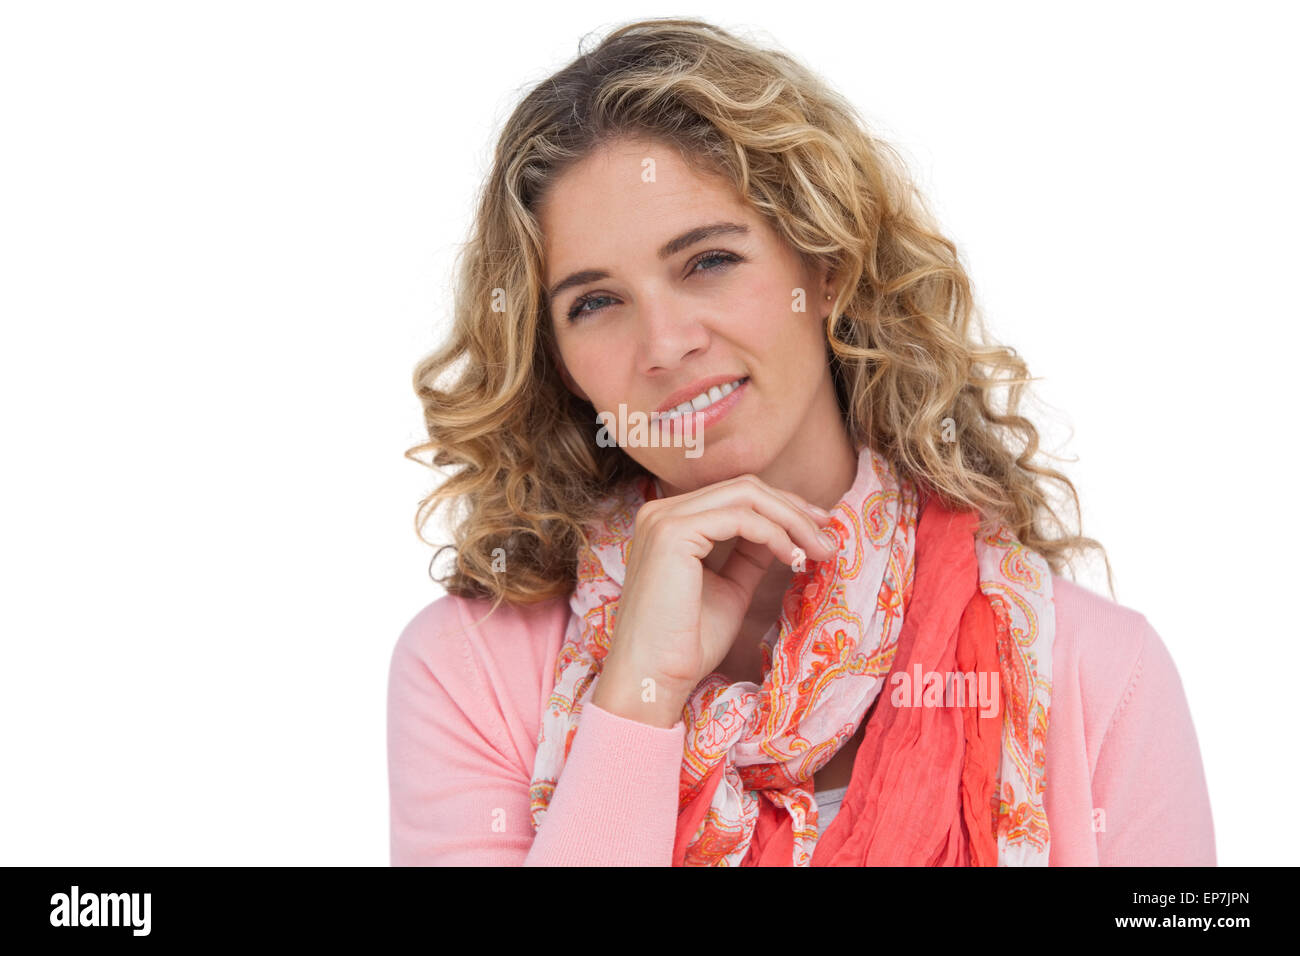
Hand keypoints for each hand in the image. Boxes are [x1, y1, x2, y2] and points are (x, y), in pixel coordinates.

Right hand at [592, 473, 837, 722]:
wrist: (654, 679)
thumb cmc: (687, 645)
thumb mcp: (729, 588)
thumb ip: (750, 555)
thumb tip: (786, 532)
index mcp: (669, 521)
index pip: (736, 496)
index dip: (783, 508)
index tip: (819, 533)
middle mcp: (661, 511)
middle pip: (745, 489)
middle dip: (794, 510)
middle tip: (828, 539)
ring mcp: (664, 518)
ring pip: (747, 496)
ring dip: (792, 520)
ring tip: (819, 550)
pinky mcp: (673, 533)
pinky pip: (741, 519)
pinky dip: (775, 534)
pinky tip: (792, 558)